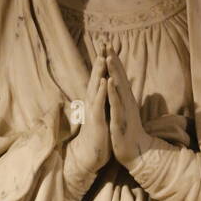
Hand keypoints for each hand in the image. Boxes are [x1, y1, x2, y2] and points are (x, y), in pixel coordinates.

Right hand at [67, 54, 110, 178]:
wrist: (91, 156)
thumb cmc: (99, 135)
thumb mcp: (103, 115)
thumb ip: (104, 101)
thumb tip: (108, 90)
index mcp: (96, 101)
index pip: (100, 78)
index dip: (103, 64)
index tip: (108, 47)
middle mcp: (92, 103)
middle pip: (96, 78)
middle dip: (100, 62)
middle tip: (104, 44)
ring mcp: (93, 112)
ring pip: (95, 89)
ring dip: (98, 73)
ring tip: (102, 57)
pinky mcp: (96, 122)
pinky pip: (99, 104)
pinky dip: (101, 93)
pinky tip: (105, 82)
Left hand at [106, 47, 152, 169]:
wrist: (137, 152)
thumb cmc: (129, 132)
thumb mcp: (125, 111)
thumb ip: (123, 98)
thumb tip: (122, 86)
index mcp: (125, 99)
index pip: (118, 76)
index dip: (113, 60)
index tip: (107, 45)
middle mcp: (126, 101)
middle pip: (119, 77)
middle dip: (113, 60)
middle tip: (107, 43)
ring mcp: (124, 110)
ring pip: (118, 88)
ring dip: (114, 72)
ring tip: (108, 57)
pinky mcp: (121, 120)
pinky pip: (116, 105)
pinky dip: (113, 93)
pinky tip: (110, 82)